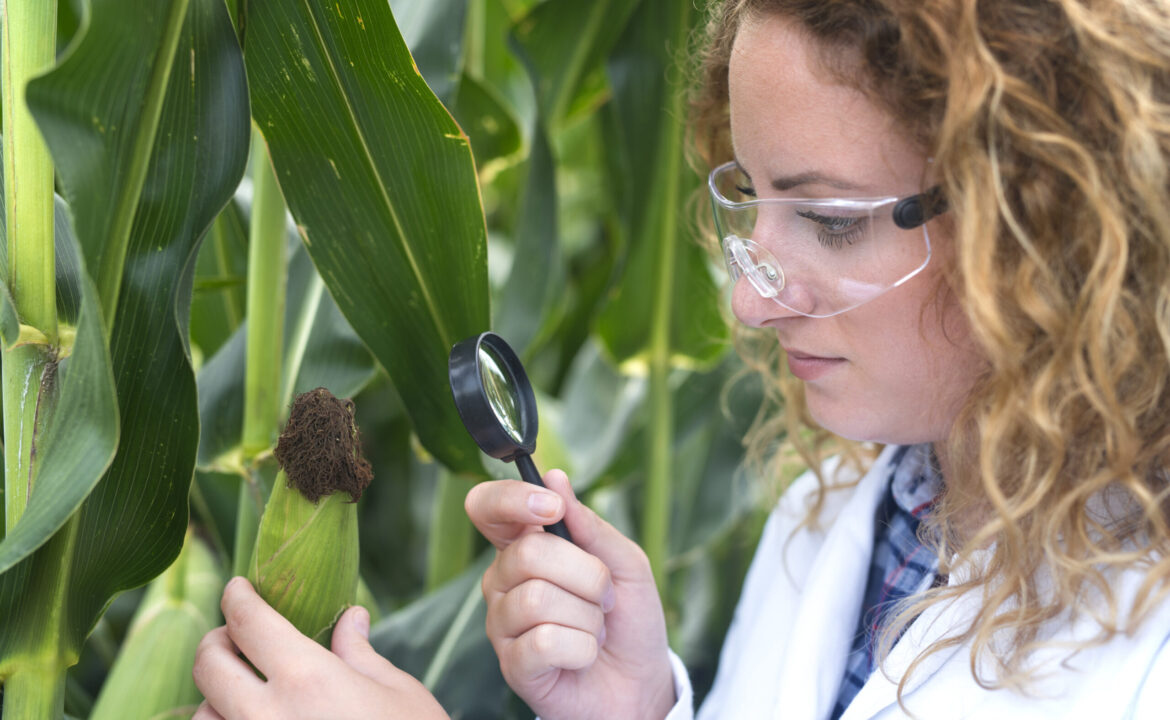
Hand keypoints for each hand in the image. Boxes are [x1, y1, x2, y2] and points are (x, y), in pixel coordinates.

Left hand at [192, 577, 448, 719]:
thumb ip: (362, 654)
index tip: (239, 590)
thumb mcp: (399, 695)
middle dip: (216, 641)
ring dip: (215, 700)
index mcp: (308, 679)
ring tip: (240, 695)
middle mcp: (267, 717)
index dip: (238, 598)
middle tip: (232, 636)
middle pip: (209, 665)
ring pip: (201, 718)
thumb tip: (351, 619)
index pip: (249, 622)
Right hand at [465, 470, 675, 719]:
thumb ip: (591, 525)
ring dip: (588, 616)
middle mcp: (503, 582)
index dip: (511, 500)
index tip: (552, 507)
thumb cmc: (628, 619)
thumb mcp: (625, 563)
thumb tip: (555, 478)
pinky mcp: (513, 665)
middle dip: (586, 574)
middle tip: (604, 596)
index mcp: (524, 547)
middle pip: (528, 554)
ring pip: (538, 599)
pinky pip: (545, 642)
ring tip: (595, 629)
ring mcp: (503, 625)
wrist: (640, 682)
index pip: (487, 508)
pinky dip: (582, 647)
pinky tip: (584, 654)